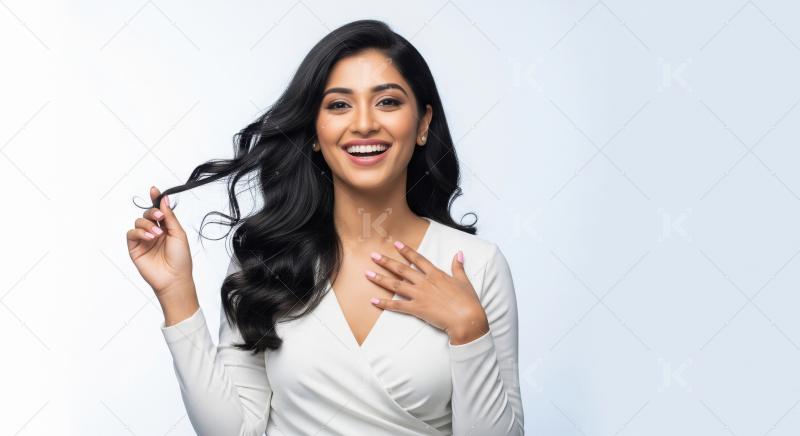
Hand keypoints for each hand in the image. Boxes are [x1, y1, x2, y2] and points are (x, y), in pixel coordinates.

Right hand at [126, 186, 193, 300]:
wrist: (174, 278)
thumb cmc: (180, 259)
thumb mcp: (178, 234)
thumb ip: (170, 216)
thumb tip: (164, 199)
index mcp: (166, 228)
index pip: (159, 210)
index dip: (155, 199)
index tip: (154, 190)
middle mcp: (154, 232)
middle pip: (147, 214)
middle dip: (152, 212)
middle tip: (160, 218)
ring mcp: (144, 240)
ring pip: (138, 222)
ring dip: (147, 225)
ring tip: (157, 235)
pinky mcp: (135, 248)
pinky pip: (131, 233)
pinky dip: (139, 232)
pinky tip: (149, 238)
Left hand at [365, 241, 488, 344]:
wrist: (466, 318)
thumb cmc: (468, 301)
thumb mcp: (464, 281)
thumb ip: (458, 267)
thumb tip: (458, 254)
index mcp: (436, 274)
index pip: (418, 259)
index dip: (406, 251)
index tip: (395, 243)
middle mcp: (424, 282)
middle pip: (402, 269)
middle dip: (386, 261)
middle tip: (373, 255)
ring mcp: (419, 295)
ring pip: (395, 285)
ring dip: (380, 279)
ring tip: (367, 273)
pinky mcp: (417, 309)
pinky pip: (397, 306)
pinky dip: (384, 303)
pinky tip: (373, 300)